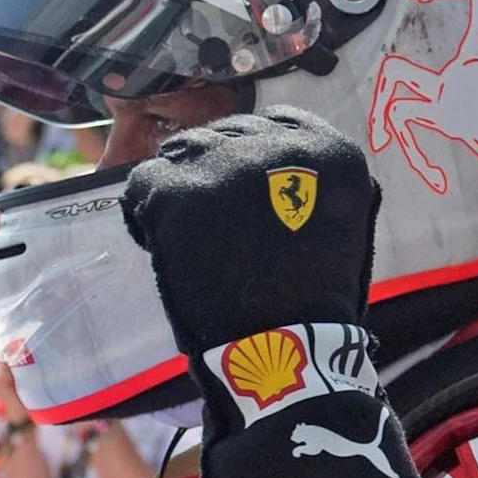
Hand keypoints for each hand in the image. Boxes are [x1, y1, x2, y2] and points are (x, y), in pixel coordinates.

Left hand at [119, 108, 432, 477]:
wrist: (285, 353)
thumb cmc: (313, 298)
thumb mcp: (337, 221)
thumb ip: (311, 179)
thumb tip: (271, 151)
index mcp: (328, 147)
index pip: (269, 123)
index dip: (247, 163)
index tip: (246, 204)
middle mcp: (278, 141)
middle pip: (220, 136)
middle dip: (210, 179)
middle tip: (216, 235)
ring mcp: (224, 163)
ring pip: (177, 156)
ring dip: (178, 196)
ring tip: (195, 246)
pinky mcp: (177, 192)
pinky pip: (140, 188)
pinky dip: (145, 220)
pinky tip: (170, 251)